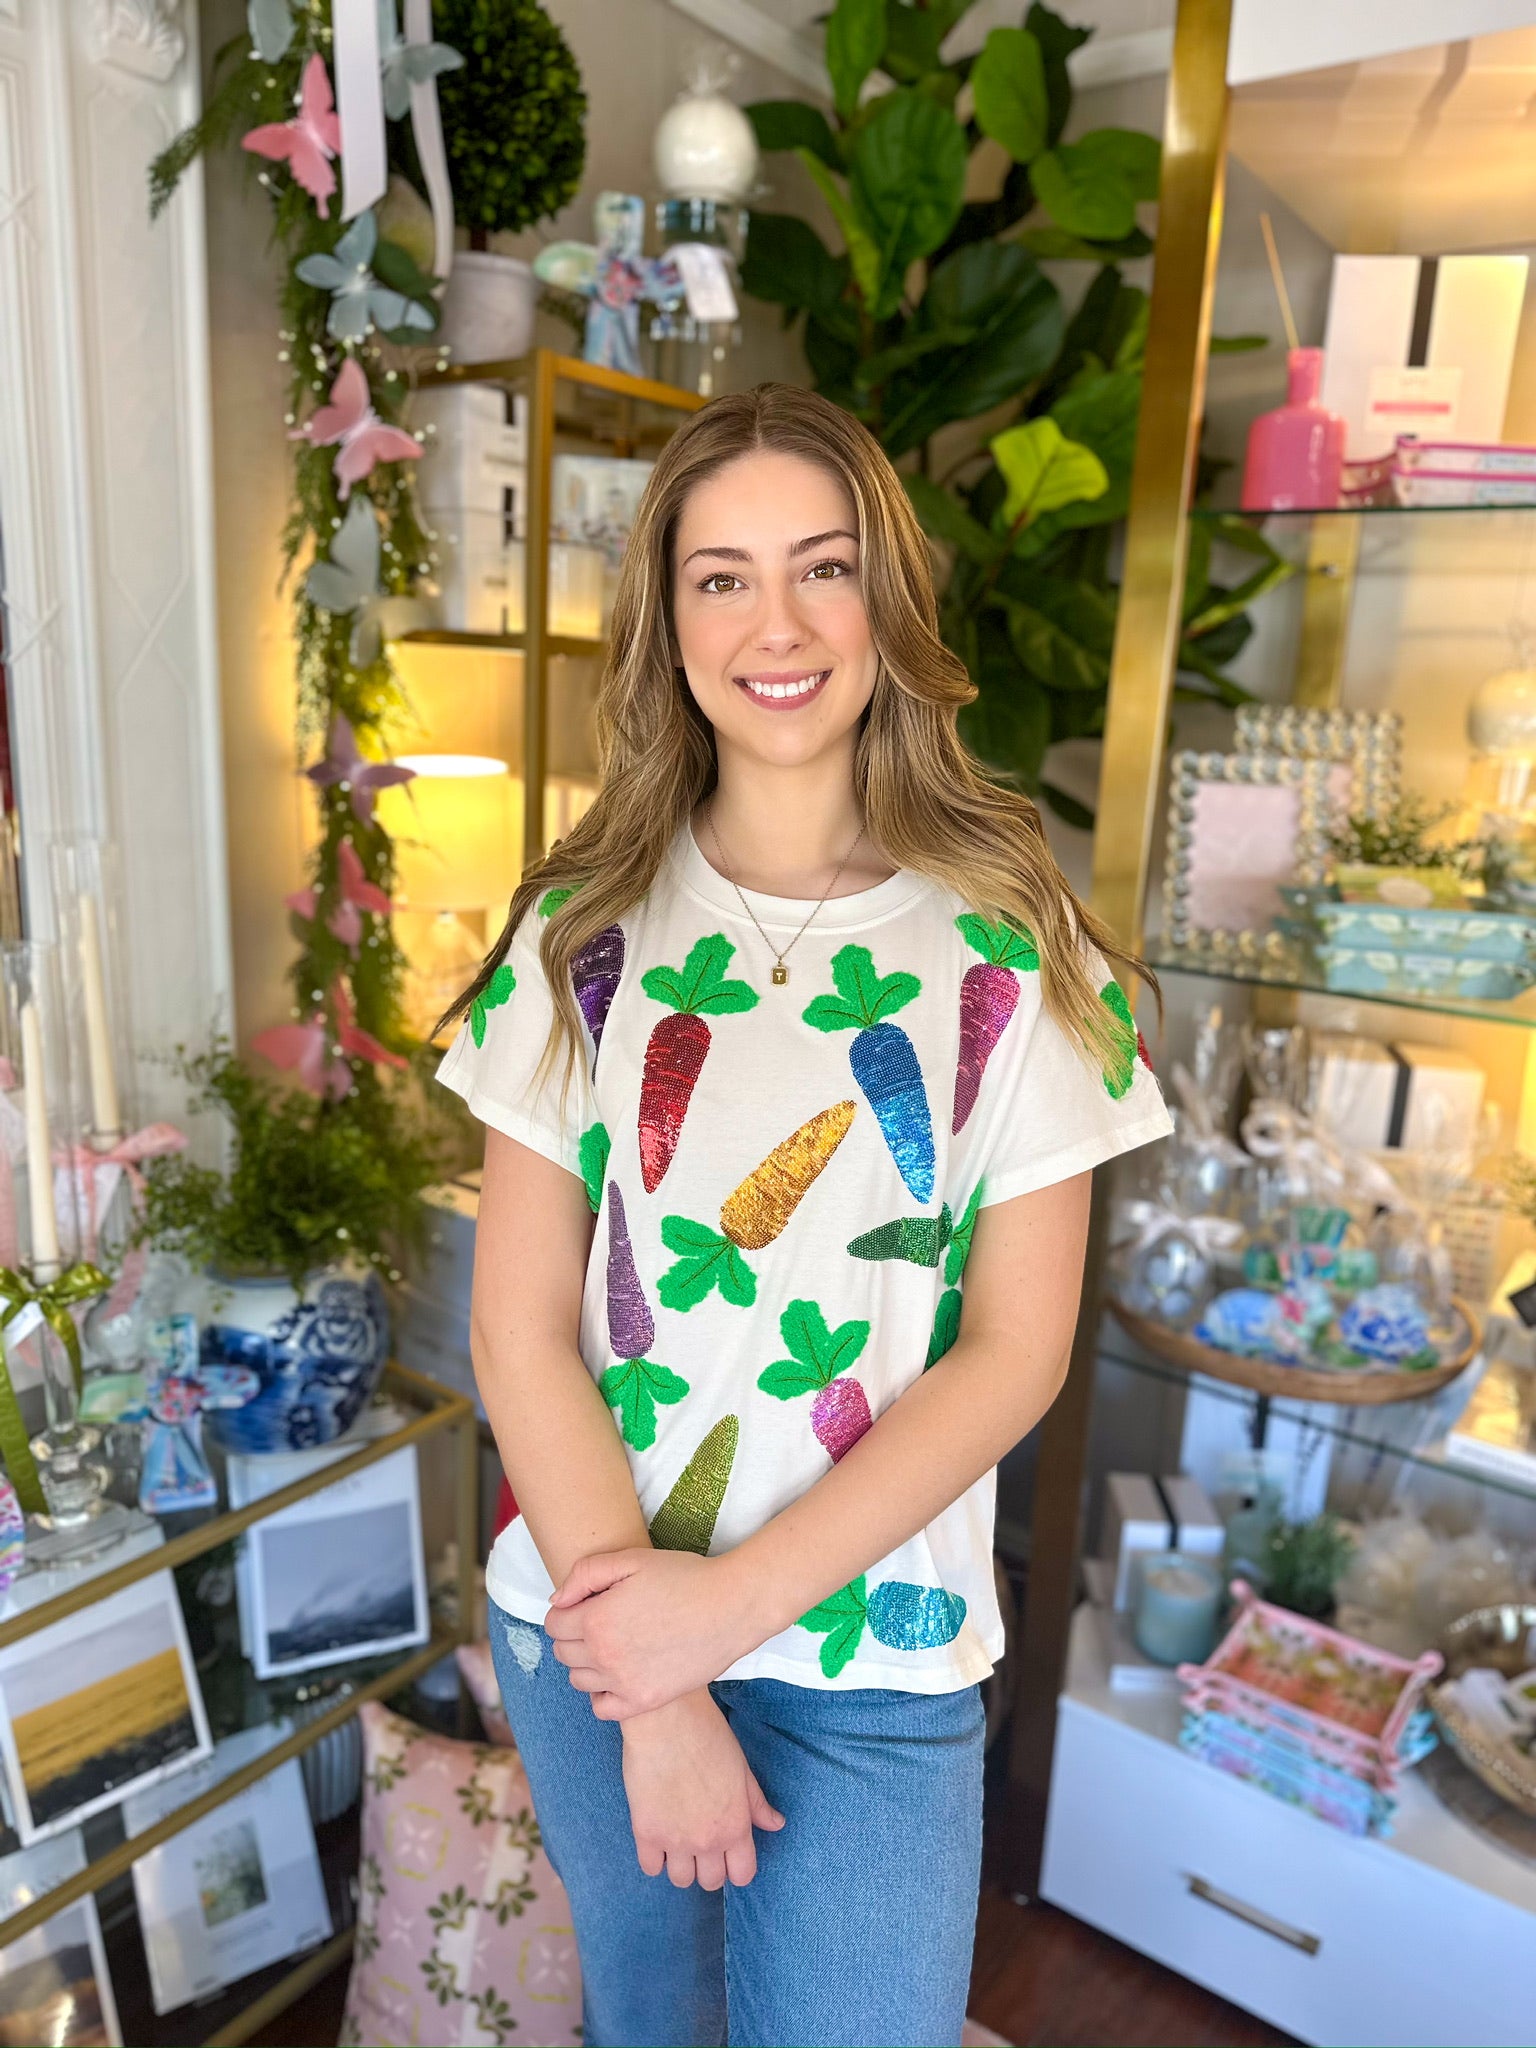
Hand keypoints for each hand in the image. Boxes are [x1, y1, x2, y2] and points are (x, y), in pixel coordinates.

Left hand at [545, 1547, 753, 1717]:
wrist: (731, 1607)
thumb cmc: (683, 1577)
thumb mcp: (631, 1559)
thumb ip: (585, 1574)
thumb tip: (557, 1601)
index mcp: (595, 1619)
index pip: (553, 1624)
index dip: (566, 1610)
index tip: (587, 1603)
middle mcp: (603, 1656)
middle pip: (563, 1653)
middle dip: (573, 1635)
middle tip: (603, 1620)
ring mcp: (623, 1683)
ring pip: (578, 1680)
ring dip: (586, 1662)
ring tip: (613, 1644)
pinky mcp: (644, 1701)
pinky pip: (602, 1708)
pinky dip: (602, 1693)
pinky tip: (619, 1673)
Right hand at [621, 1688, 783, 1887]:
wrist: (668, 1719)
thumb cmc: (708, 1736)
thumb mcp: (741, 1769)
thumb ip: (756, 1803)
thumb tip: (776, 1824)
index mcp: (736, 1826)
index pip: (743, 1874)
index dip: (737, 1867)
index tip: (728, 1853)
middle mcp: (708, 1840)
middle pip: (711, 1882)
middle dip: (709, 1866)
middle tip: (701, 1842)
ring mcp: (676, 1840)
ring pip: (681, 1880)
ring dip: (681, 1864)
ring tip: (678, 1839)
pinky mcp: (646, 1832)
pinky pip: (651, 1868)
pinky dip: (655, 1858)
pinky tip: (657, 1836)